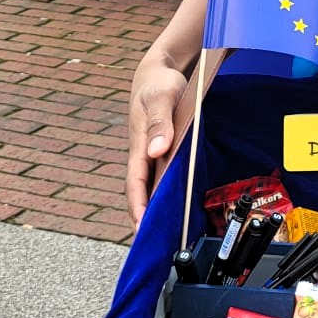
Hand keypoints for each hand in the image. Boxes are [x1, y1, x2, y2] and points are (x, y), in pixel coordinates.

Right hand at [125, 56, 188, 225]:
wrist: (159, 71)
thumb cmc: (158, 84)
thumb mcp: (161, 97)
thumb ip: (159, 123)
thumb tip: (155, 150)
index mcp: (139, 146)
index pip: (135, 184)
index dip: (138, 208)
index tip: (141, 230)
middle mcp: (143, 154)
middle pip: (142, 192)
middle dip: (145, 218)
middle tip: (154, 246)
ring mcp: (152, 154)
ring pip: (153, 186)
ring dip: (158, 208)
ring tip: (170, 234)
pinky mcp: (162, 151)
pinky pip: (163, 176)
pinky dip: (168, 192)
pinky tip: (181, 204)